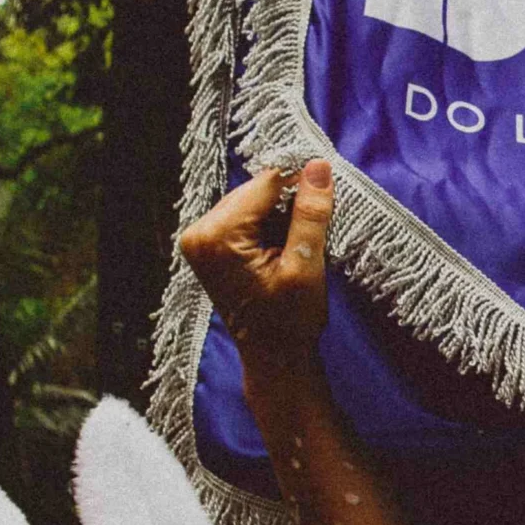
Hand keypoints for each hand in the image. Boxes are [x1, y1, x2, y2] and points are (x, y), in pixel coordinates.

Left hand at [179, 160, 332, 378]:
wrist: (274, 358)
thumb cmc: (290, 321)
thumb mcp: (306, 266)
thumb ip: (310, 214)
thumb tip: (318, 166)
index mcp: (217, 236)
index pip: (264, 184)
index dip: (299, 185)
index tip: (325, 196)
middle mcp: (198, 233)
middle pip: (256, 191)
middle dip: (287, 204)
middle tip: (309, 234)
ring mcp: (199, 240)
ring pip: (252, 202)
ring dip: (278, 216)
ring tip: (294, 248)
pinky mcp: (208, 246)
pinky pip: (244, 217)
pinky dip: (267, 226)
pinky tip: (281, 249)